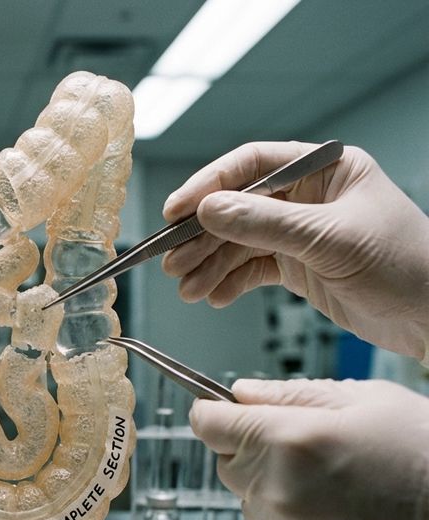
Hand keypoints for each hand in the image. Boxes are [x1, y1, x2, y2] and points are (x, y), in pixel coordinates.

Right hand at [162, 141, 428, 363]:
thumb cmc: (405, 265)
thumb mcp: (330, 240)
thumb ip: (265, 223)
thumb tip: (207, 209)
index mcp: (324, 169)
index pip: (252, 164)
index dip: (209, 185)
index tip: (176, 210)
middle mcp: (308, 197)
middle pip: (237, 207)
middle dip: (202, 236)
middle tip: (172, 260)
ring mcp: (301, 233)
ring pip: (239, 242)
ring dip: (210, 264)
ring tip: (187, 288)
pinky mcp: (298, 266)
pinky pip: (251, 269)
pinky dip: (229, 283)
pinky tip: (213, 296)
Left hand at [190, 378, 428, 519]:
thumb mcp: (369, 401)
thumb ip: (292, 394)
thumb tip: (240, 393)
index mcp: (287, 441)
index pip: (209, 425)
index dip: (216, 415)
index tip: (224, 414)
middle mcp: (276, 492)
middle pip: (228, 466)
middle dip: (254, 453)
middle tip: (308, 451)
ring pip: (253, 506)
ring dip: (276, 493)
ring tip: (338, 489)